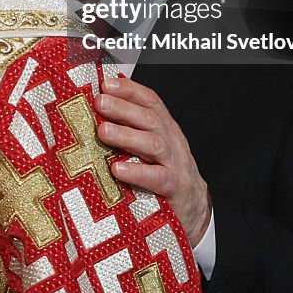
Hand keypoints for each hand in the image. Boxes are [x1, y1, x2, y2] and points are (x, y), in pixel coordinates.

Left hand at [95, 76, 211, 244]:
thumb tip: (97, 108)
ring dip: (126, 136)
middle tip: (100, 102)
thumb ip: (130, 128)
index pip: (150, 100)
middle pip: (149, 118)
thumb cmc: (163, 171)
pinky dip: (137, 172)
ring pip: (153, 144)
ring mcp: (175, 164)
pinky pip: (157, 177)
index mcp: (164, 127)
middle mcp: (171, 141)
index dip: (129, 89)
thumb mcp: (150, 145)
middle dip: (122, 108)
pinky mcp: (175, 188)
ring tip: (103, 131)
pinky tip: (118, 169)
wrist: (195, 209)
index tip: (106, 84)